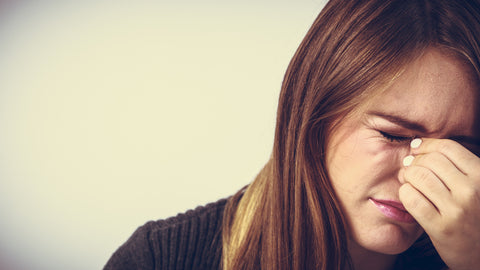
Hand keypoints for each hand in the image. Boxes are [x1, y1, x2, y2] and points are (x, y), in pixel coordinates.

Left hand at [399, 138, 479, 269]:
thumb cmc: (473, 213)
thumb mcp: (475, 185)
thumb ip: (455, 166)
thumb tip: (416, 144)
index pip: (447, 147)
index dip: (426, 145)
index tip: (416, 149)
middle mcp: (471, 191)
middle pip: (429, 161)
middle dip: (414, 161)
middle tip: (408, 168)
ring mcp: (456, 210)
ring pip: (418, 177)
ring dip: (407, 176)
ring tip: (407, 181)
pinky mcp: (440, 227)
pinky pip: (411, 199)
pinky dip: (405, 193)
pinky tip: (408, 196)